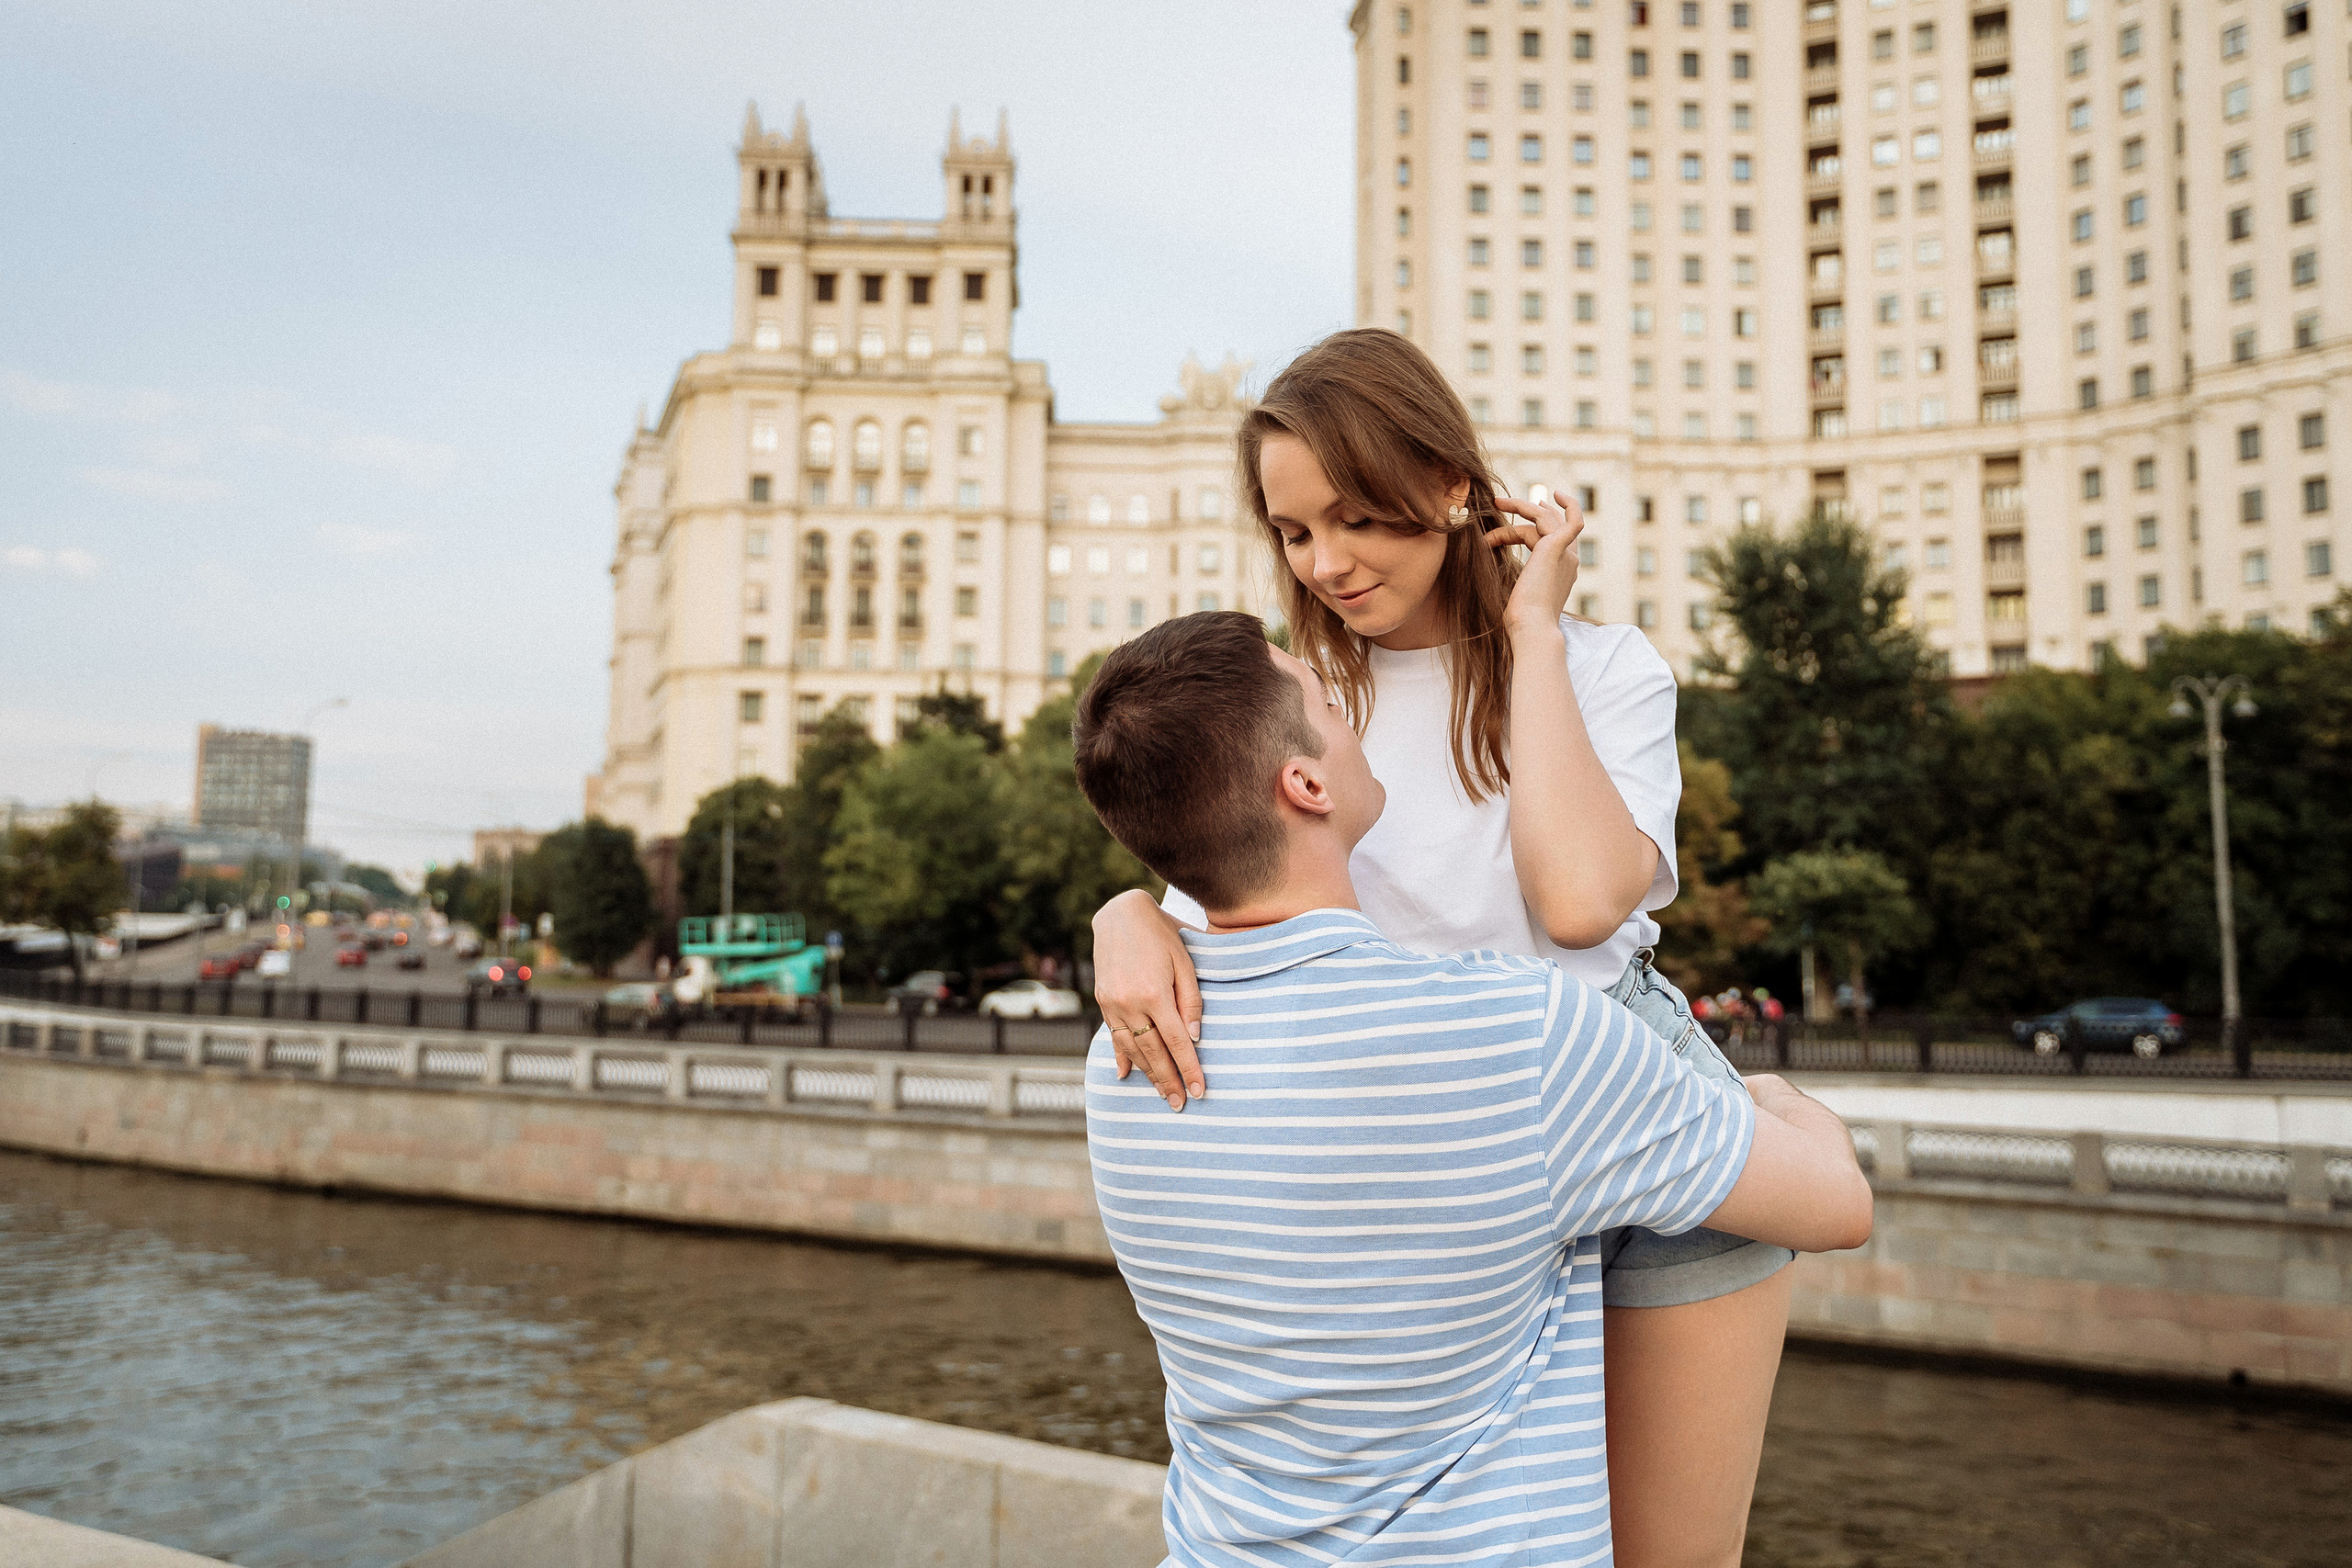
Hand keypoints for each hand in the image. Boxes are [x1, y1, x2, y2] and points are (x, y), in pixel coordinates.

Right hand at [1091, 889, 1204, 1110]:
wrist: (1120, 914)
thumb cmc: (1162, 933)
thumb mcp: (1185, 961)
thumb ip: (1191, 999)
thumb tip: (1194, 1036)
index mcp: (1154, 992)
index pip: (1176, 1041)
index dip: (1190, 1068)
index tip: (1200, 1090)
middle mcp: (1129, 1003)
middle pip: (1153, 1052)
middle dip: (1169, 1081)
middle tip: (1181, 1104)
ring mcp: (1112, 1004)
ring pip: (1132, 1049)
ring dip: (1147, 1074)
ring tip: (1162, 1093)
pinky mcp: (1102, 1001)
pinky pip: (1113, 1036)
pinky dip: (1121, 1057)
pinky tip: (1126, 1075)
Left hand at [1485, 484, 1583, 635]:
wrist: (1530, 628)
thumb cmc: (1518, 620)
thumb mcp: (1514, 593)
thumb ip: (1512, 578)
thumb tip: (1491, 566)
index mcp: (1559, 573)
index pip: (1545, 541)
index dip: (1526, 529)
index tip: (1505, 528)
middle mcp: (1568, 562)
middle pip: (1549, 526)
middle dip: (1528, 511)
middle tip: (1501, 503)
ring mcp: (1565, 555)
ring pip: (1547, 519)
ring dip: (1521, 507)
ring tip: (1497, 501)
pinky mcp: (1558, 548)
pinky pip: (1572, 520)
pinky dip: (1568, 505)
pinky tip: (1555, 494)